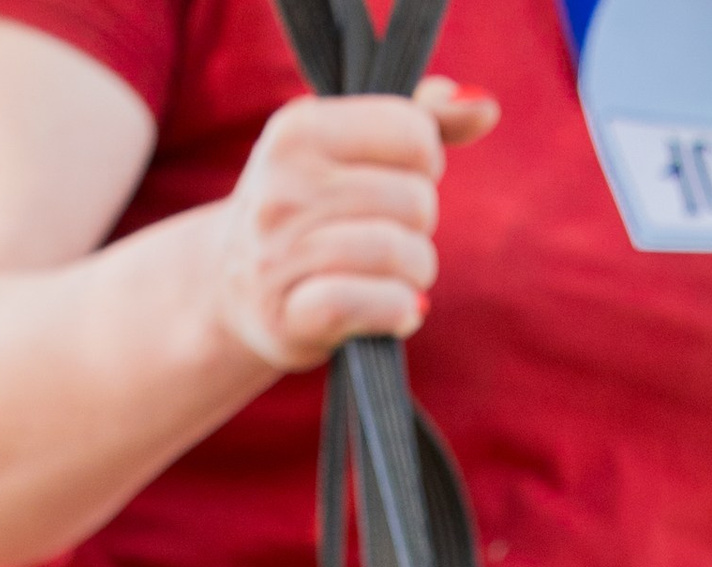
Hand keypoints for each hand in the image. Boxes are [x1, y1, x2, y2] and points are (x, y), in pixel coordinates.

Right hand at [216, 75, 498, 372]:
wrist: (228, 287)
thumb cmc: (307, 211)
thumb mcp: (347, 150)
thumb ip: (417, 120)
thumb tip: (484, 107)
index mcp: (299, 128)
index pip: (412, 133)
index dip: (425, 164)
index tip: (402, 180)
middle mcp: (283, 184)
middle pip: (414, 200)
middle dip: (421, 226)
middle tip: (394, 236)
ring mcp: (280, 252)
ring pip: (399, 253)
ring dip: (416, 274)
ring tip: (399, 278)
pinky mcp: (287, 315)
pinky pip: (368, 304)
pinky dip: (398, 311)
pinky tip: (399, 312)